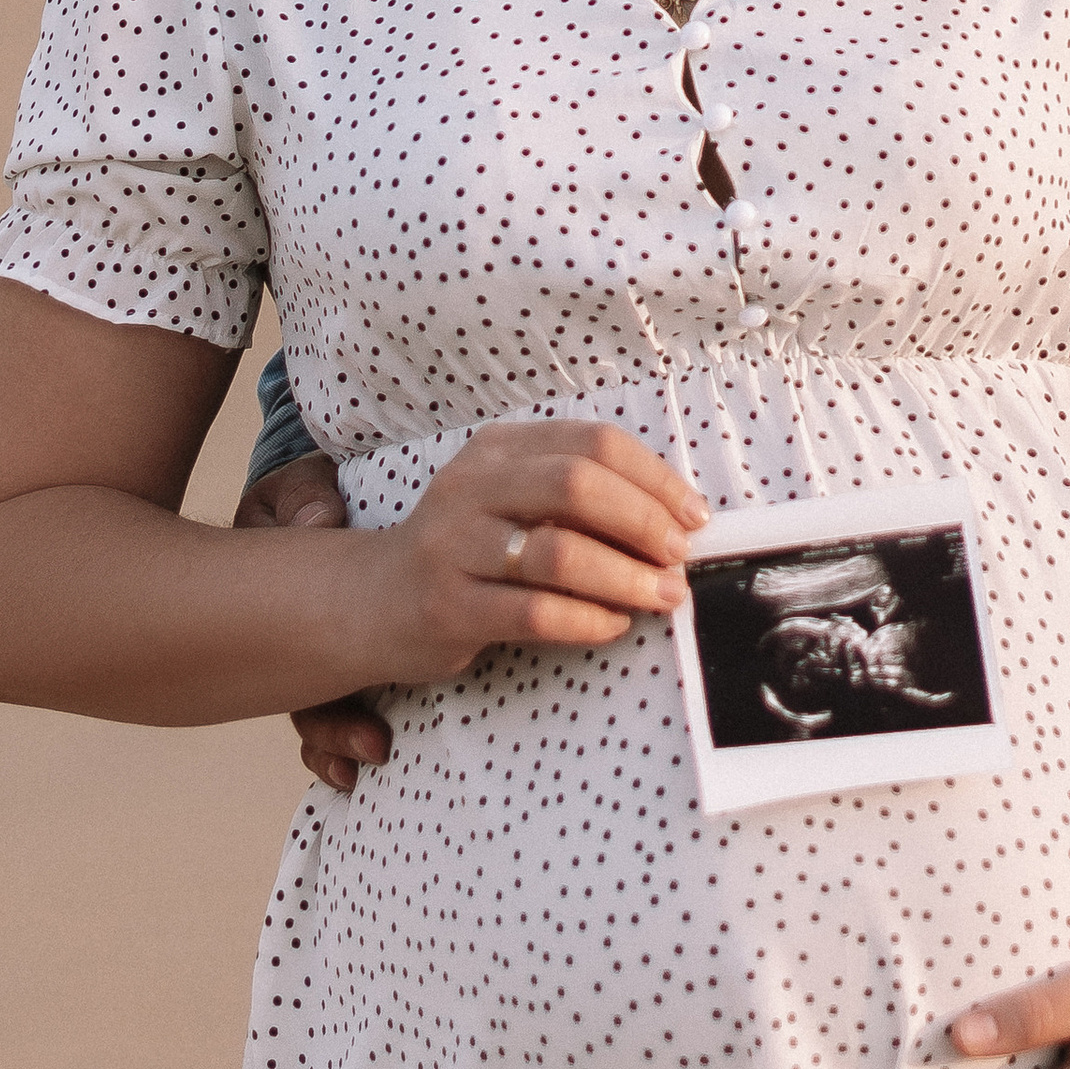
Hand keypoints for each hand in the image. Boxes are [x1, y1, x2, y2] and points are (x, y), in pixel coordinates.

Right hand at [239, 426, 707, 787]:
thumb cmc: (471, 550)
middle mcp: (472, 487)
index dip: (654, 479)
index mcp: (499, 450)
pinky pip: (535, 613)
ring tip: (663, 596)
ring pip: (560, 553)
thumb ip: (577, 495)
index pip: (594, 443)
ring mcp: (454, 547)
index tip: (694, 516)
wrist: (376, 601)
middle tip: (681, 556)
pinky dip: (588, 619)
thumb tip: (676, 515)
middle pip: (578, 485)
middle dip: (644, 522)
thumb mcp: (512, 500)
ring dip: (627, 577)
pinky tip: (615, 625)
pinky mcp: (448, 606)